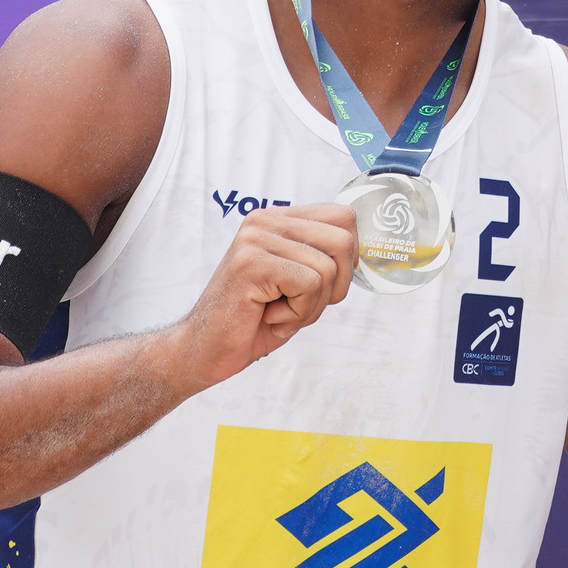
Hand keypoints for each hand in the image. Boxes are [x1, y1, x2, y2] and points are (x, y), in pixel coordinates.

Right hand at [164, 203, 357, 392]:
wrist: (202, 350)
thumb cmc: (254, 320)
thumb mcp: (298, 282)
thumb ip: (324, 259)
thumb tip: (364, 250)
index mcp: (278, 218)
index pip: (344, 217)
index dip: (348, 260)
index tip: (321, 286)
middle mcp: (265, 220)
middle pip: (344, 241)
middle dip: (334, 287)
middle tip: (299, 305)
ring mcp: (256, 238)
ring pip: (328, 269)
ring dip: (311, 306)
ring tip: (278, 312)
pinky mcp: (251, 263)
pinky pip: (309, 285)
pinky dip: (297, 313)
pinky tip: (268, 316)